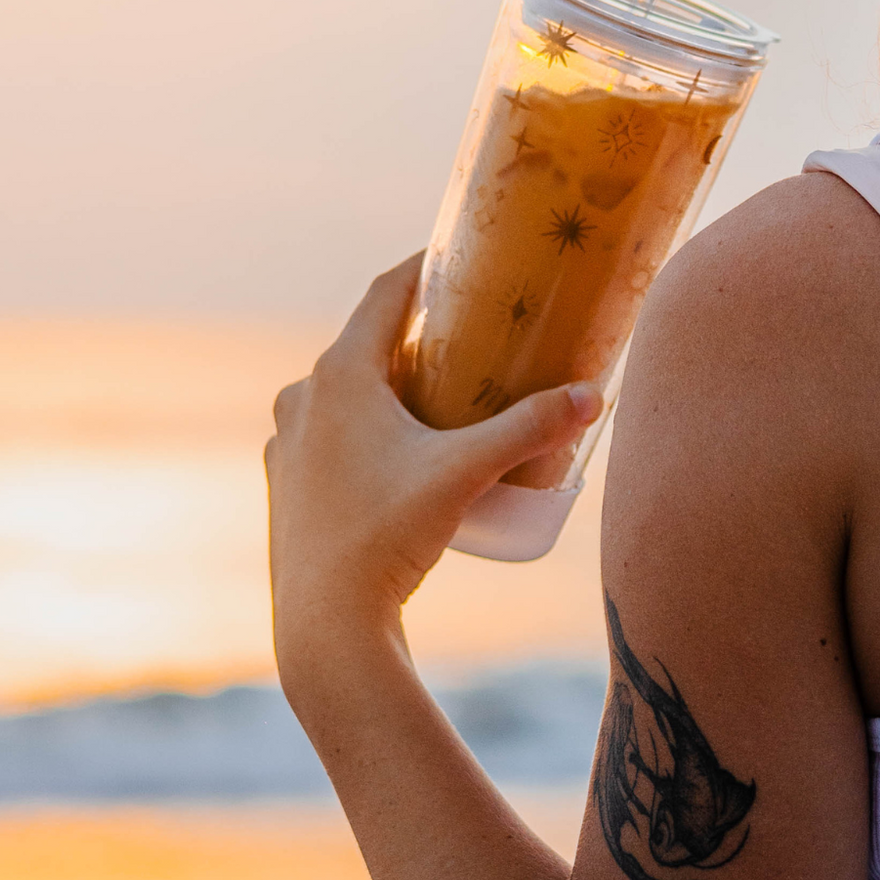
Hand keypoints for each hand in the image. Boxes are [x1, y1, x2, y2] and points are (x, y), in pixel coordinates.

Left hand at [265, 254, 602, 664]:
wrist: (326, 624)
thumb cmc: (389, 536)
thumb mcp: (468, 474)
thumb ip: (530, 429)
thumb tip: (594, 394)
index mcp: (340, 375)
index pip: (385, 294)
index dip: (426, 268)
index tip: (461, 255)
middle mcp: (303, 397)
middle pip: (366, 342)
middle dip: (416, 333)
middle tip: (470, 330)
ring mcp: (287, 443)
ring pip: (343, 392)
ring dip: (387, 384)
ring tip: (439, 392)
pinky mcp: (285, 484)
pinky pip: (327, 434)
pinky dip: (362, 427)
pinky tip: (396, 451)